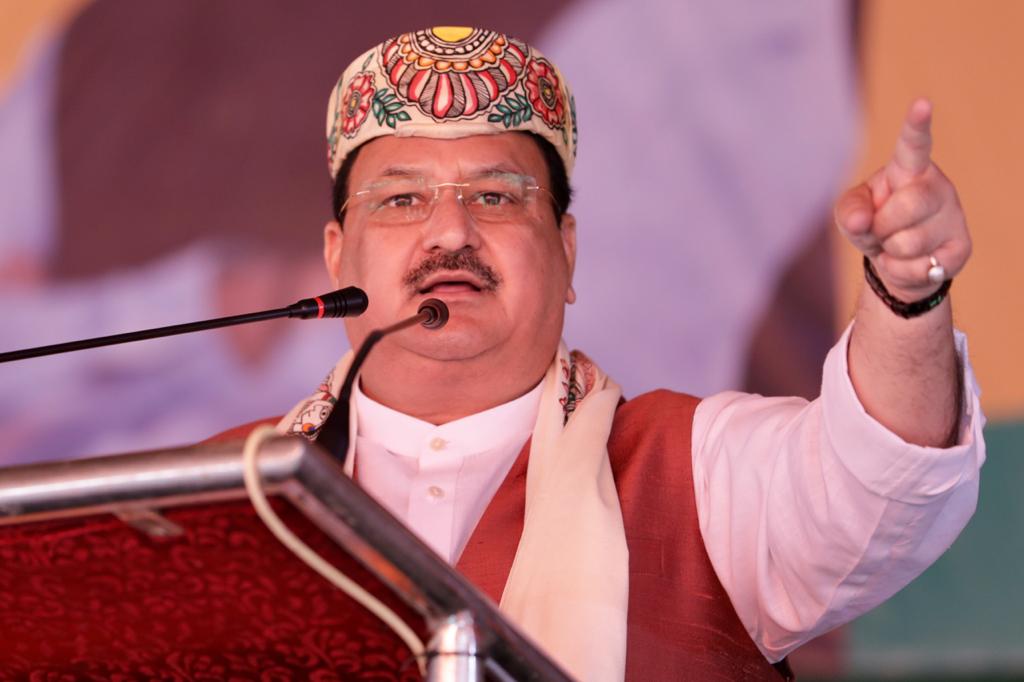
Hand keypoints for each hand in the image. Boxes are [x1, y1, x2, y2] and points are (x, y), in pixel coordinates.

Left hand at [834, 98, 970, 302]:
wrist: (895, 261)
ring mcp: (953, 216)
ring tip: (895, 244)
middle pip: (907, 207)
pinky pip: (921, 267)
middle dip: (883, 227)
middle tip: (881, 229)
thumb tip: (863, 220)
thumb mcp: (852, 213)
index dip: (917, 125)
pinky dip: (902, 271)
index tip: (922, 103)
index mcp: (908, 169)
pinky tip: (909, 262)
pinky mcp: (961, 247)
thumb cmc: (874, 224)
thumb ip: (849, 210)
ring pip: (911, 242)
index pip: (913, 144)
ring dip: (891, 251)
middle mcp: (936, 187)